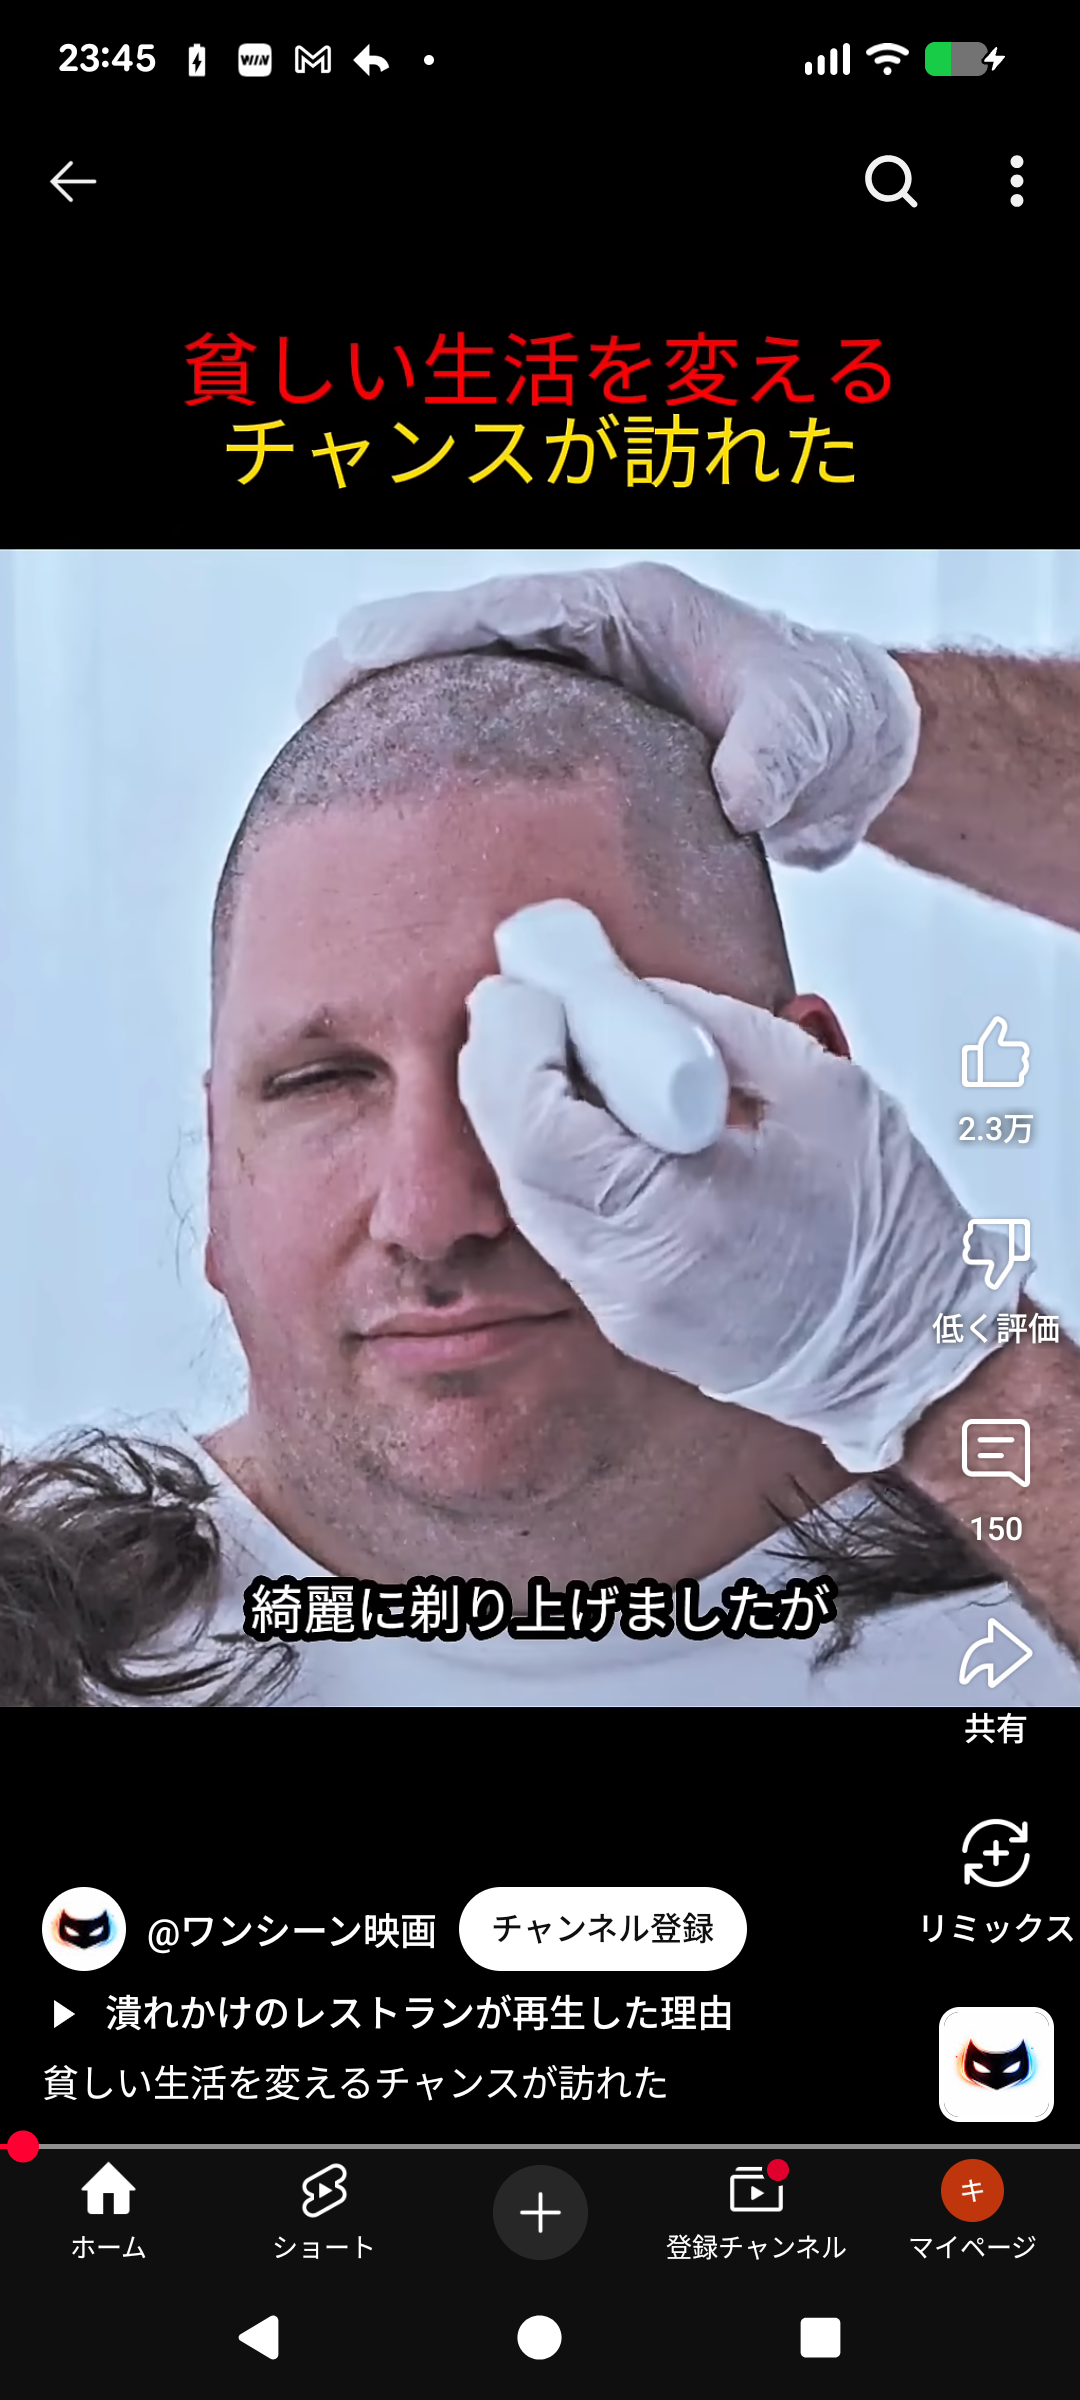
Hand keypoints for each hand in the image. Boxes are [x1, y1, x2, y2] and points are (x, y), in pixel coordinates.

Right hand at [297, 560, 919, 868]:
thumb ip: (778, 752)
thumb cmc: (829, 722)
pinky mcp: (576, 751)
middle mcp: (585, 646)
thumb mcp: (812, 732)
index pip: (503, 612)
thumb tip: (742, 794)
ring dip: (394, 719)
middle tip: (303, 707)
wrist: (848, 754)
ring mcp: (574, 695)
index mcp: (622, 616)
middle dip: (377, 665)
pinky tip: (395, 828)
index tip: (352, 656)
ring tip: (315, 764)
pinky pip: (490, 751)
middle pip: (457, 643)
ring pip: (463, 695)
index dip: (422, 631)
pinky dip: (440, 771)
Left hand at [457, 973, 1031, 1475]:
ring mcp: (621, 1307)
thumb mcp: (820, 1089)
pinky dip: (553, 1159)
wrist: (913, 1350)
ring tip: (548, 1045)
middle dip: (501, 1068)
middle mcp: (632, 1277)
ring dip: (520, 1113)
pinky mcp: (625, 1318)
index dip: (512, 1047)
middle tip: (522, 1001)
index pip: (538, 1129)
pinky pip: (560, 1224)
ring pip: (526, 1195)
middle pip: (513, 1161)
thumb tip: (627, 992)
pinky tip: (580, 1113)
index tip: (526, 985)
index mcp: (681, 1219)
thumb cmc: (890, 1227)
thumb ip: (711, 1030)